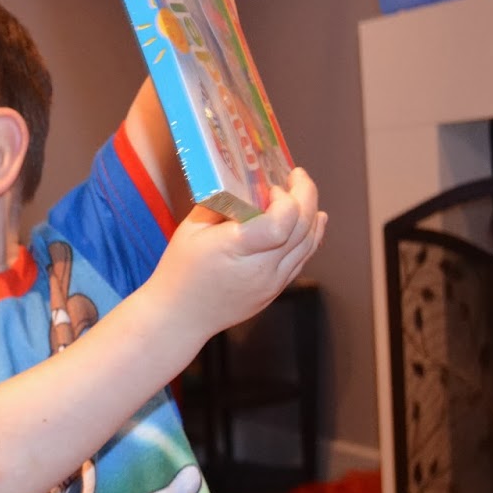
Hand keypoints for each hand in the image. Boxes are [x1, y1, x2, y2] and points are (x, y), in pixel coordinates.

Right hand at [149, 167, 325, 344]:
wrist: (180, 316)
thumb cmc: (180, 270)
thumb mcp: (191, 229)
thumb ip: (221, 204)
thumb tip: (244, 185)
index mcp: (236, 248)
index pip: (281, 223)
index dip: (285, 200)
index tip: (272, 187)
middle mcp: (261, 268)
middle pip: (301, 229)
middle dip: (305, 196)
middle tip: (298, 176)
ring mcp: (272, 283)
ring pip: (308, 245)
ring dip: (312, 215)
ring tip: (306, 194)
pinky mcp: (274, 291)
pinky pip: (301, 260)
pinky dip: (310, 238)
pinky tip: (312, 221)